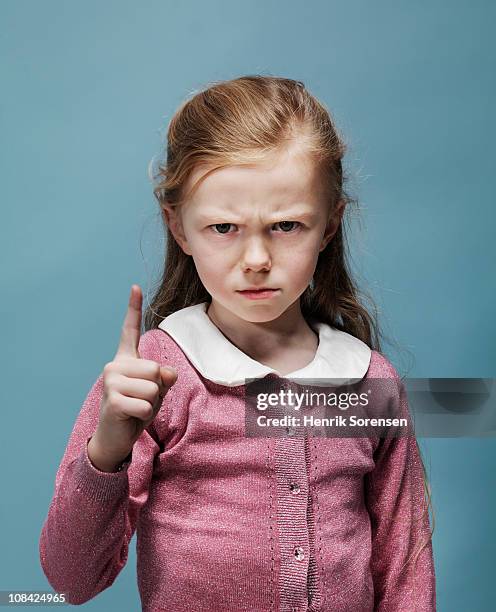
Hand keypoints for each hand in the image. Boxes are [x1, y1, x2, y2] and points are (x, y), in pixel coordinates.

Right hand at [88, 284, 176, 470]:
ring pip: (153, 388)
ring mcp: (110, 382)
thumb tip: (167, 374)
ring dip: (152, 403)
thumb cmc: (136, 411)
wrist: (114, 438)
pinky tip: (132, 418)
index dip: (133, 308)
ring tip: (137, 408)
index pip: (129, 330)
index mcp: (125, 359)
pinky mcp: (112, 400)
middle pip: (156, 368)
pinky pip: (147, 405)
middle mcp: (114, 366)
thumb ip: (164, 377)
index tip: (135, 286)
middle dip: (158, 389)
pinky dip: (146, 416)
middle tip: (142, 400)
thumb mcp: (156, 391)